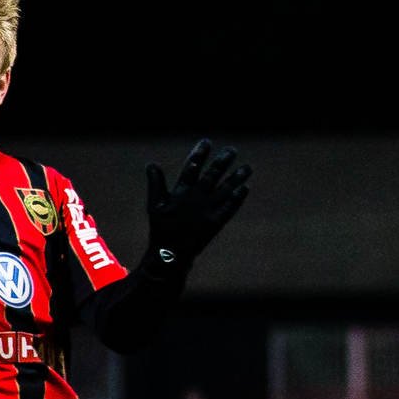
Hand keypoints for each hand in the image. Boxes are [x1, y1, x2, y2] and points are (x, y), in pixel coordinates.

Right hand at [144, 139, 249, 266]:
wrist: (170, 255)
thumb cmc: (161, 228)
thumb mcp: (154, 205)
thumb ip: (155, 184)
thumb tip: (151, 164)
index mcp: (180, 193)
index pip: (190, 168)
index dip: (199, 154)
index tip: (207, 142)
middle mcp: (195, 199)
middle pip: (211, 176)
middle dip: (222, 162)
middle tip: (232, 151)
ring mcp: (206, 211)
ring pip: (224, 190)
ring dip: (236, 178)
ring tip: (247, 168)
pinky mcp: (215, 223)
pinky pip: (229, 208)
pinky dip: (237, 199)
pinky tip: (245, 188)